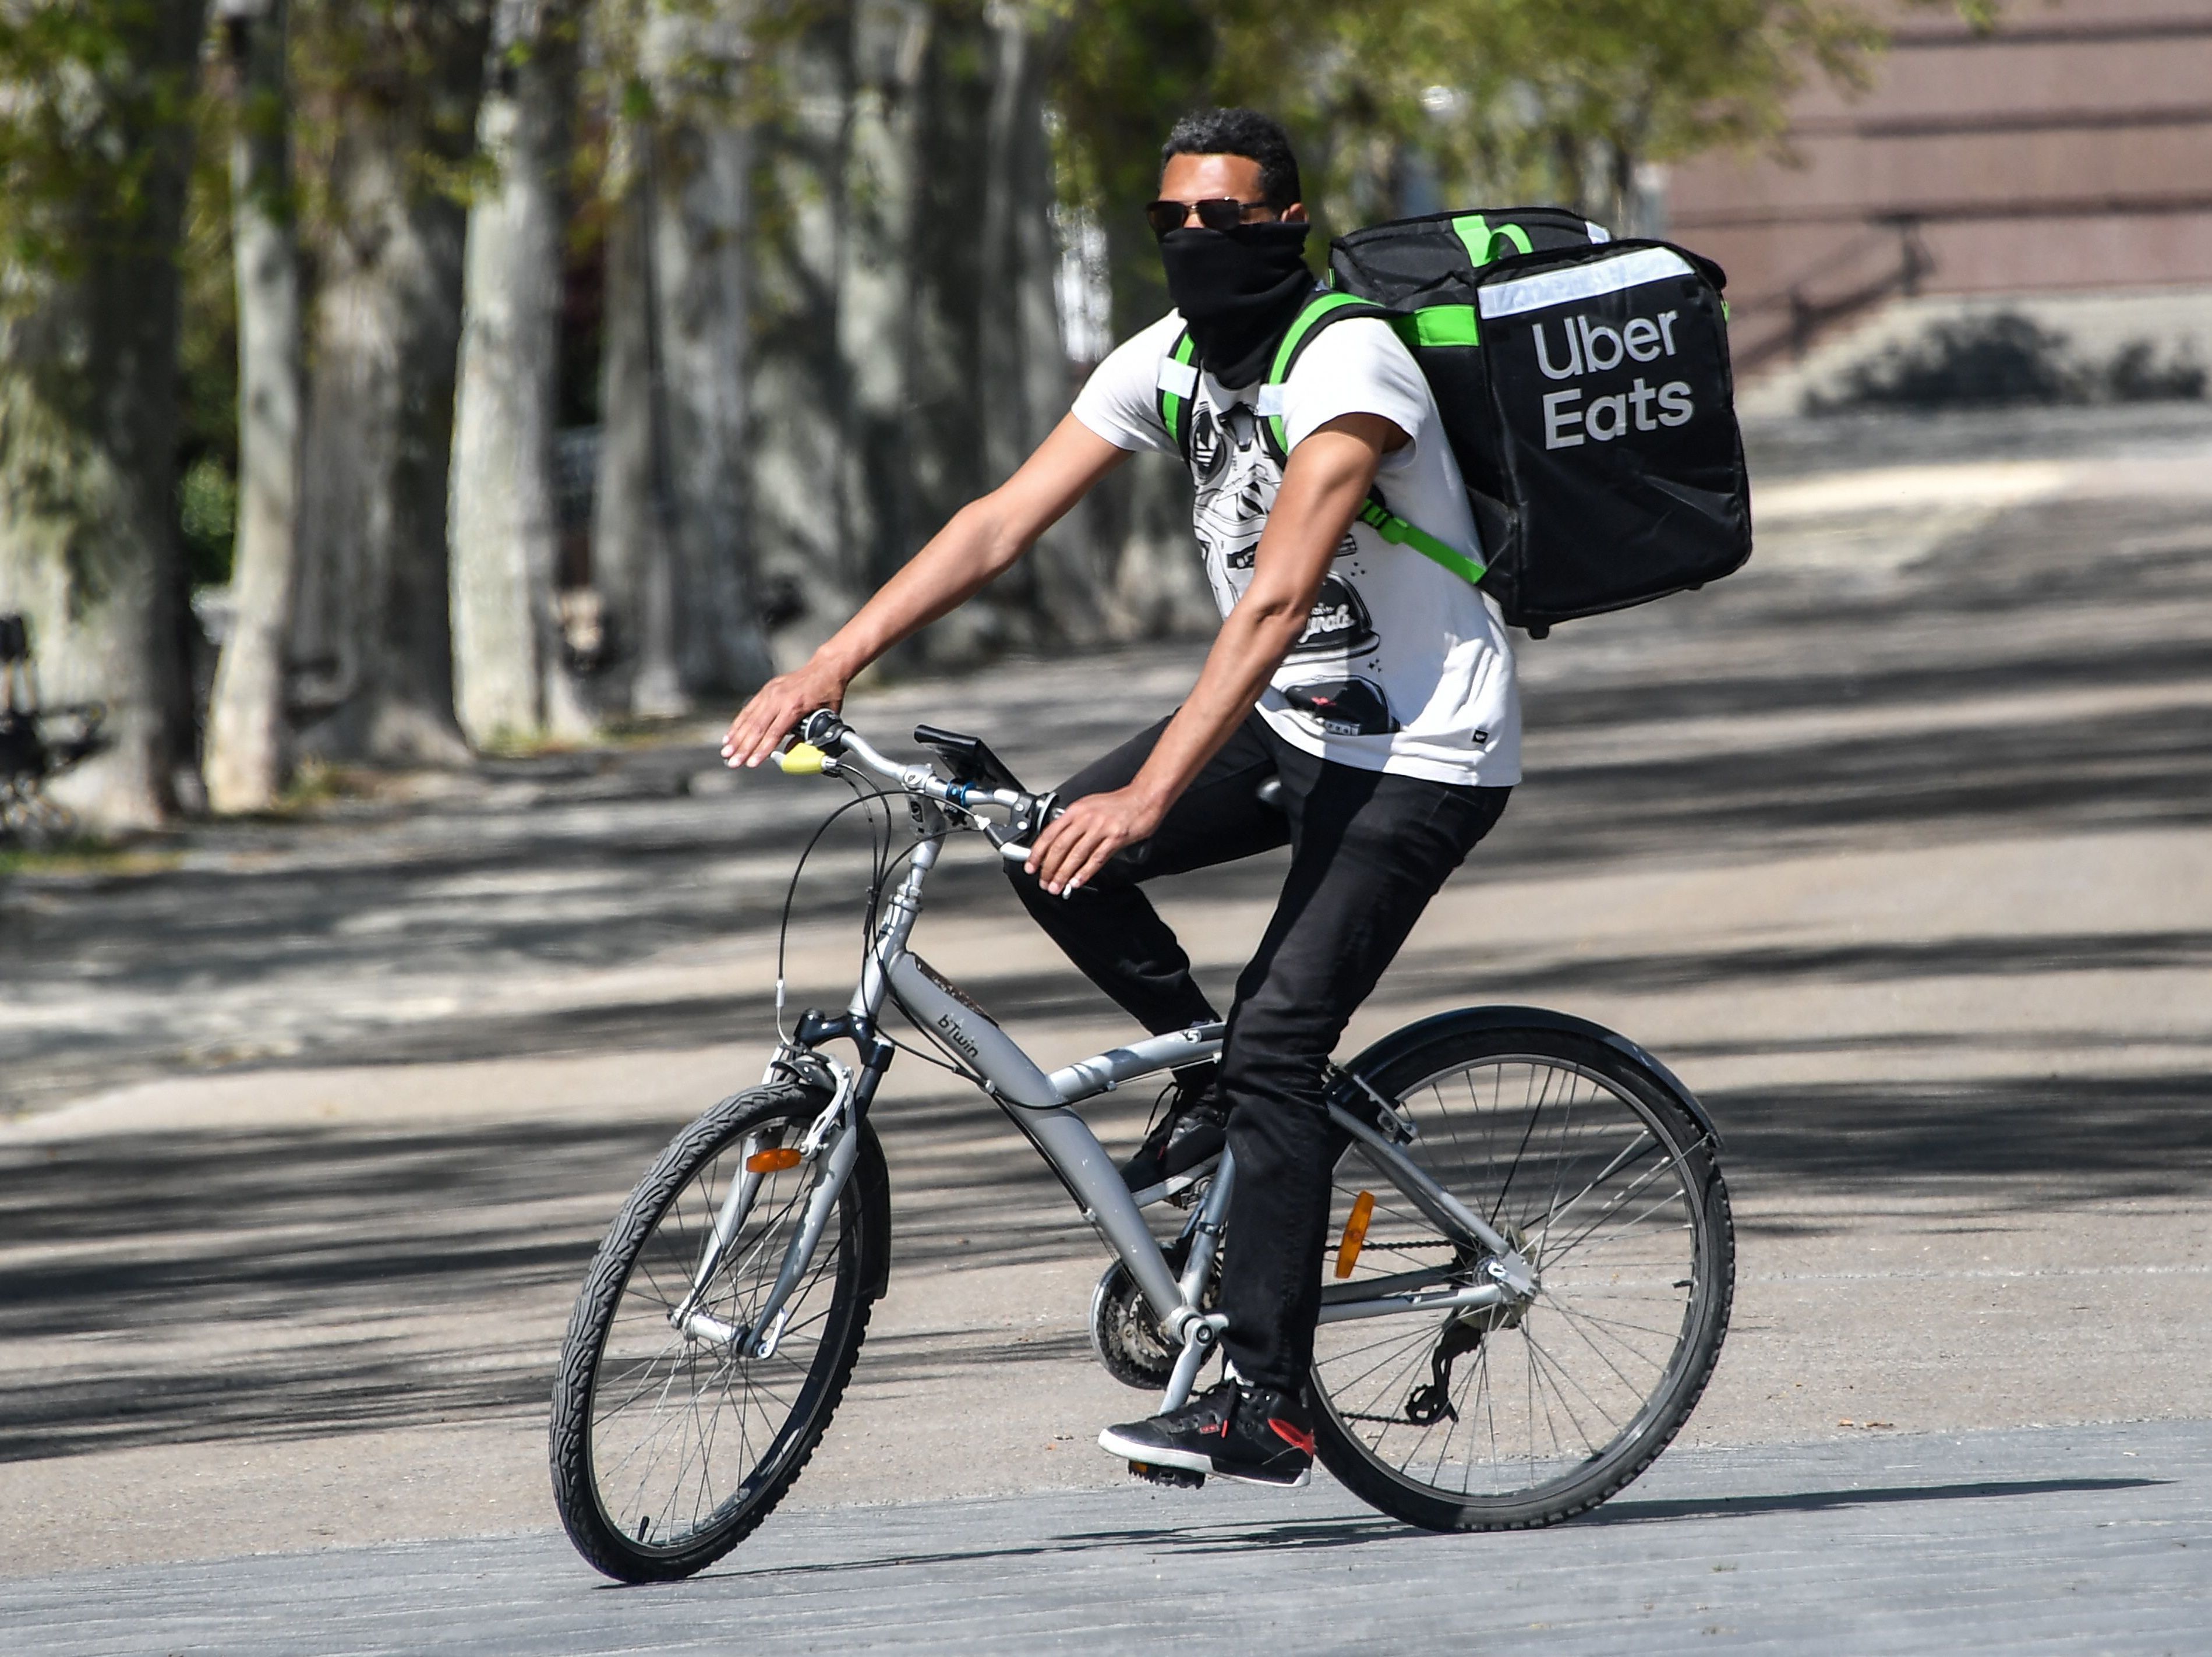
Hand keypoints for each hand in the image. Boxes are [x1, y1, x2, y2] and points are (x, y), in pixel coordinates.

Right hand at [721, 660, 846, 768]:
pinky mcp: (766, 690)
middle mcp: (779, 698)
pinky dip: (738, 723)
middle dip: (743, 748)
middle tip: (733, 762)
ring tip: (727, 752)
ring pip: (749, 718)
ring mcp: (770, 692)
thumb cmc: (829, 690)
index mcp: (795, 706)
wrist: (826, 667)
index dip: (761, 750)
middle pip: (757, 728)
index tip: (752, 763)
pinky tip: (731, 735)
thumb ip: (811, 735)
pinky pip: (749, 709)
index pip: (774, 733)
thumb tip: (794, 751)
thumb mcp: (827, 716)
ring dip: (736, 737)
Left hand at [1024, 785, 1164, 895]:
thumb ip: (1074, 823)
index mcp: (1076, 810)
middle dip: (1049, 868)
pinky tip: (1077, 882)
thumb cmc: (1119, 803)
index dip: (1037, 852)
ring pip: (1076, 855)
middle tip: (1044, 881)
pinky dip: (1084, 873)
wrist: (1144, 798)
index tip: (1030, 865)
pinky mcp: (1116, 837)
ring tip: (1057, 886)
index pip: (1049, 833)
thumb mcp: (1090, 806)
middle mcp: (1086, 818)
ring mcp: (1101, 827)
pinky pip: (1096, 859)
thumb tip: (1058, 844)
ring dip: (1063, 874)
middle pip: (1060, 847)